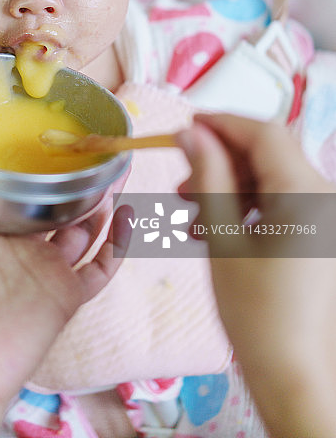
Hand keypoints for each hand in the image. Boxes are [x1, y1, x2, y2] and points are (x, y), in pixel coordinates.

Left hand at [0, 151, 129, 423]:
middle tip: (92, 150)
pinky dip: (119, 245)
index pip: (13, 192)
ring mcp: (46, 271)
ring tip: (115, 173)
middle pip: (55, 206)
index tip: (44, 138)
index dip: (30, 168)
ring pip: (84, 230)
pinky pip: (101, 268)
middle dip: (74, 181)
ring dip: (101, 204)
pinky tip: (127, 217)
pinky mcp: (67, 295)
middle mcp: (20, 247)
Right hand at [179, 113, 335, 437]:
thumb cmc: (257, 314)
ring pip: (272, 178)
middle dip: (221, 160)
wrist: (298, 379)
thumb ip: (208, 177)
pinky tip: (215, 231)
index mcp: (307, 193)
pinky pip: (282, 203)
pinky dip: (248, 207)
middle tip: (181, 182)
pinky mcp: (322, 235)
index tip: (184, 128)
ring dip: (230, 186)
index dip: (221, 123)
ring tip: (192, 213)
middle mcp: (325, 197)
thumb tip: (190, 133)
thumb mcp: (224, 239)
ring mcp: (327, 217)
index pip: (264, 133)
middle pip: (268, 154)